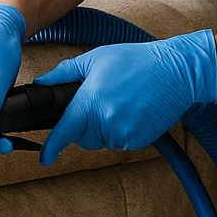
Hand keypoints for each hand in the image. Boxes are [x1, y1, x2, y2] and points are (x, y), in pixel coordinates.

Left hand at [32, 30, 216, 166]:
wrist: (174, 71)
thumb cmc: (134, 60)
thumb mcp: (95, 58)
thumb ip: (64, 73)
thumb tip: (41, 83)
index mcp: (90, 101)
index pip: (65, 131)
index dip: (52, 147)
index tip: (44, 158)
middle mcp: (105, 121)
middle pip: (82, 139)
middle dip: (83, 126)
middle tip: (98, 103)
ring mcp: (123, 133)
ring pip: (102, 141)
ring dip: (103, 128)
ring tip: (119, 101)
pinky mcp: (138, 141)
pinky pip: (120, 142)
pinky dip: (121, 131)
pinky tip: (132, 110)